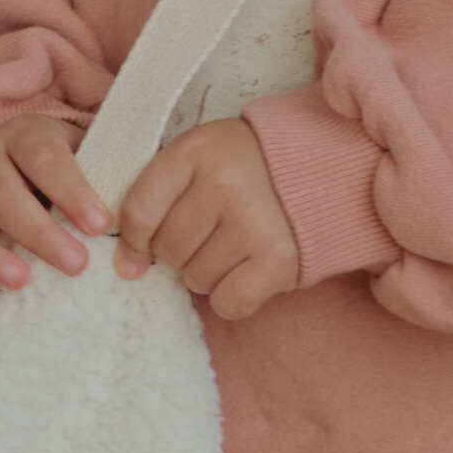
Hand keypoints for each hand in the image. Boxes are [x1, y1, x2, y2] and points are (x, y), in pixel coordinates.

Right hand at [0, 108, 110, 298]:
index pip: (45, 156)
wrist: (29, 169)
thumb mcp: (93, 161)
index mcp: (28, 137)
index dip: (71, 188)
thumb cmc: (73, 173)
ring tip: (20, 282)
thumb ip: (115, 179)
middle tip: (76, 264)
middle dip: (37, 230)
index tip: (101, 225)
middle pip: (1, 190)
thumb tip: (153, 214)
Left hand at [114, 117, 303, 323]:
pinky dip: (232, 298)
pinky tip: (247, 272)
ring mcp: (253, 221)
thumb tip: (127, 270)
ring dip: (207, 273)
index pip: (139, 210)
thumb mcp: (199, 161)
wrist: (324, 168)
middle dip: (178, 253)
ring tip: (234, 247)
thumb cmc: (247, 169)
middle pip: (167, 249)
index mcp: (197, 150)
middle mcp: (224, 183)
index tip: (142, 250)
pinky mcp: (278, 258)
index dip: (134, 240)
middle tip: (208, 236)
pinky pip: (228, 302)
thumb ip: (154, 202)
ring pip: (195, 278)